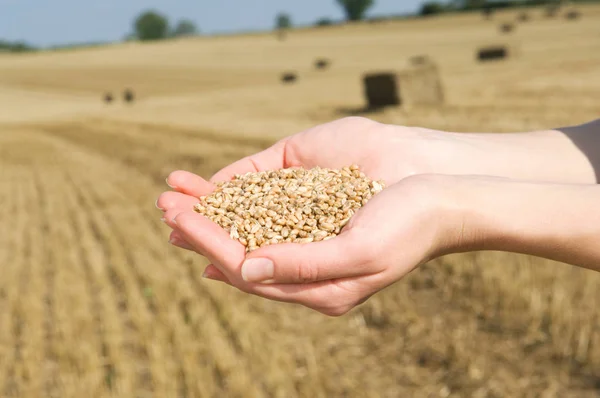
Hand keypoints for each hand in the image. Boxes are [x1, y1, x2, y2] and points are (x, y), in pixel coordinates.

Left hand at [157, 172, 457, 315]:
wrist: (444, 192)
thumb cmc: (410, 226)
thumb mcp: (359, 253)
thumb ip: (303, 266)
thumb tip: (246, 270)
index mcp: (317, 287)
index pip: (250, 270)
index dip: (213, 246)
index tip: (181, 223)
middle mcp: (306, 261)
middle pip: (240, 249)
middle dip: (200, 230)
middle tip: (164, 210)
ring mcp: (307, 230)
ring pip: (246, 224)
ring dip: (209, 211)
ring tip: (171, 197)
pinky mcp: (312, 200)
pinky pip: (265, 199)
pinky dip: (233, 192)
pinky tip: (206, 187)